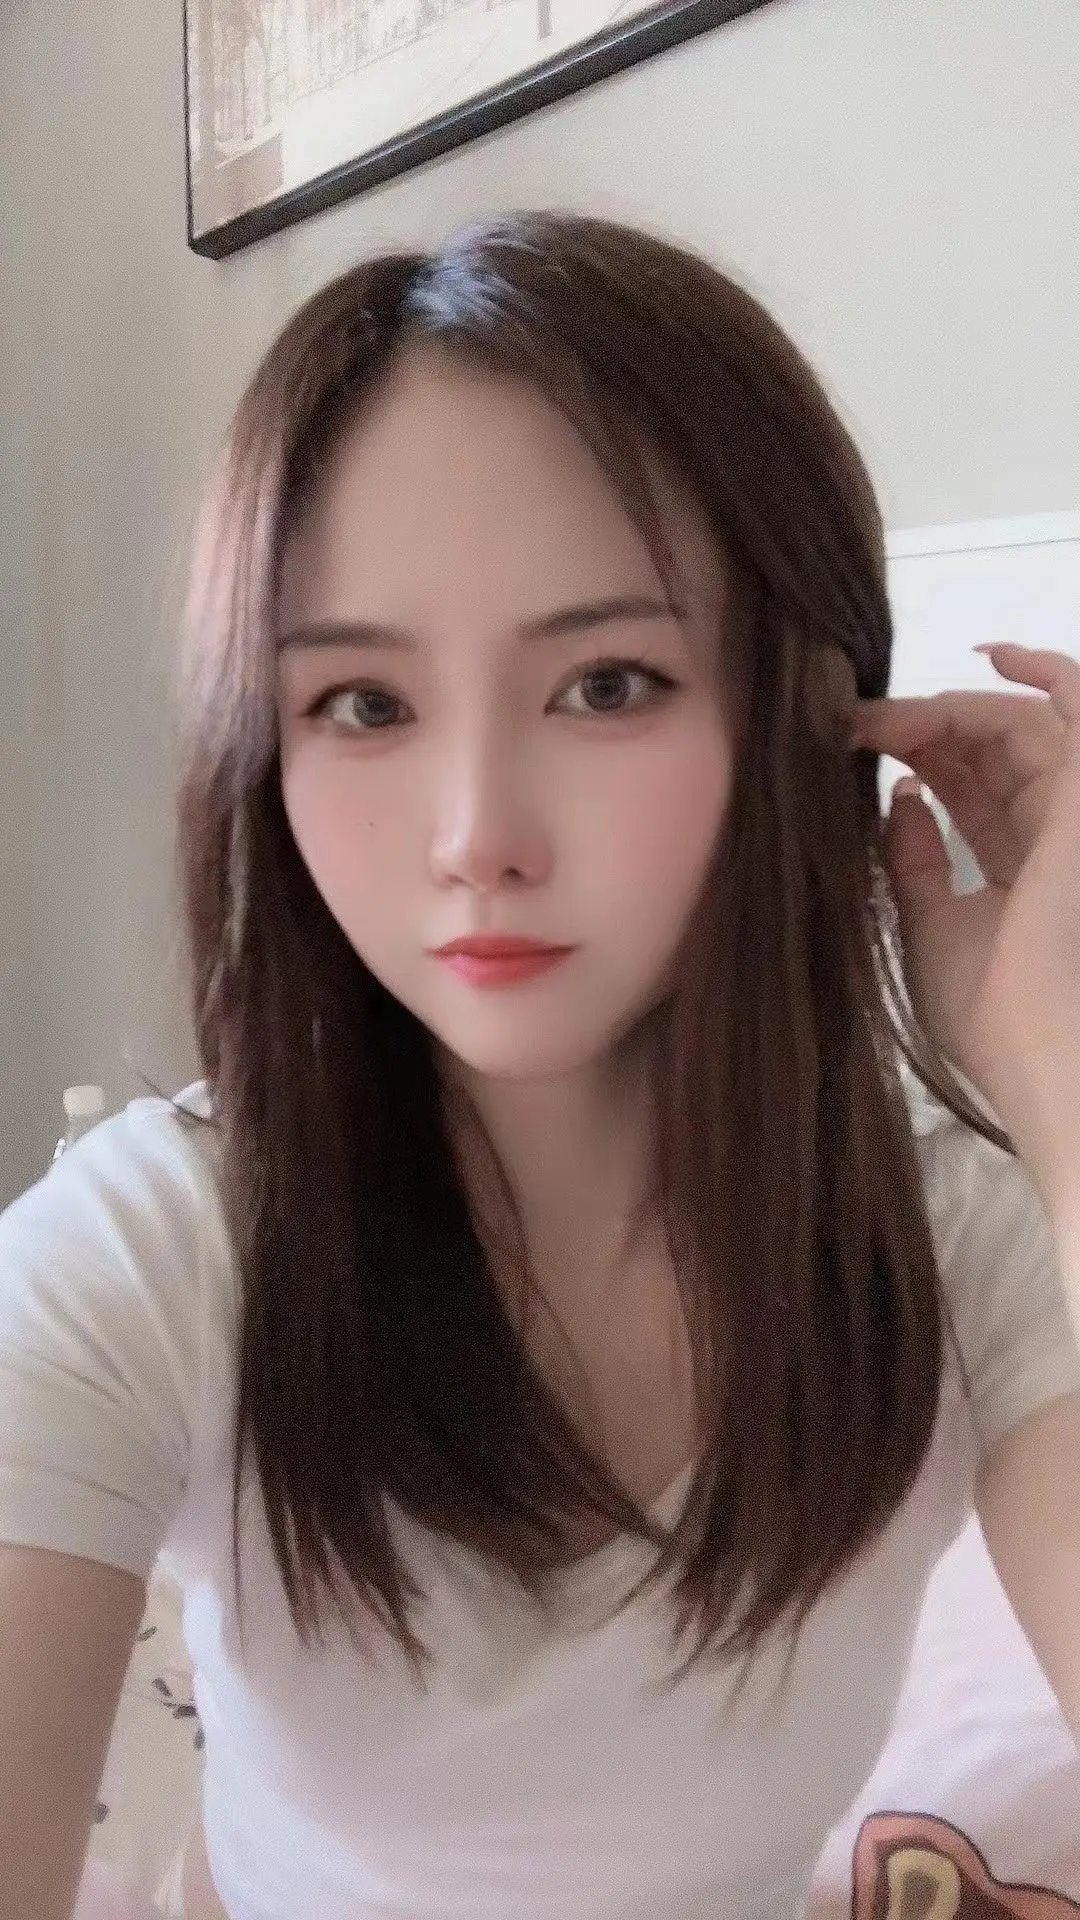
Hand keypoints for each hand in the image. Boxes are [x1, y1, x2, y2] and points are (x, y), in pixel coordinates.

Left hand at [849, 644, 1079, 1206]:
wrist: (1037, 1049)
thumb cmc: (991, 1010)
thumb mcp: (929, 927)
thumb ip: (915, 863)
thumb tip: (900, 799)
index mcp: (1022, 870)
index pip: (970, 793)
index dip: (915, 760)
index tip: (850, 746)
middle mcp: (1055, 833)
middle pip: (989, 754)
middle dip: (919, 729)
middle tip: (855, 725)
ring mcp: (1077, 811)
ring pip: (1020, 724)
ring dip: (949, 709)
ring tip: (888, 715)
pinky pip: (1078, 705)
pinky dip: (1043, 668)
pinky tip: (988, 652)